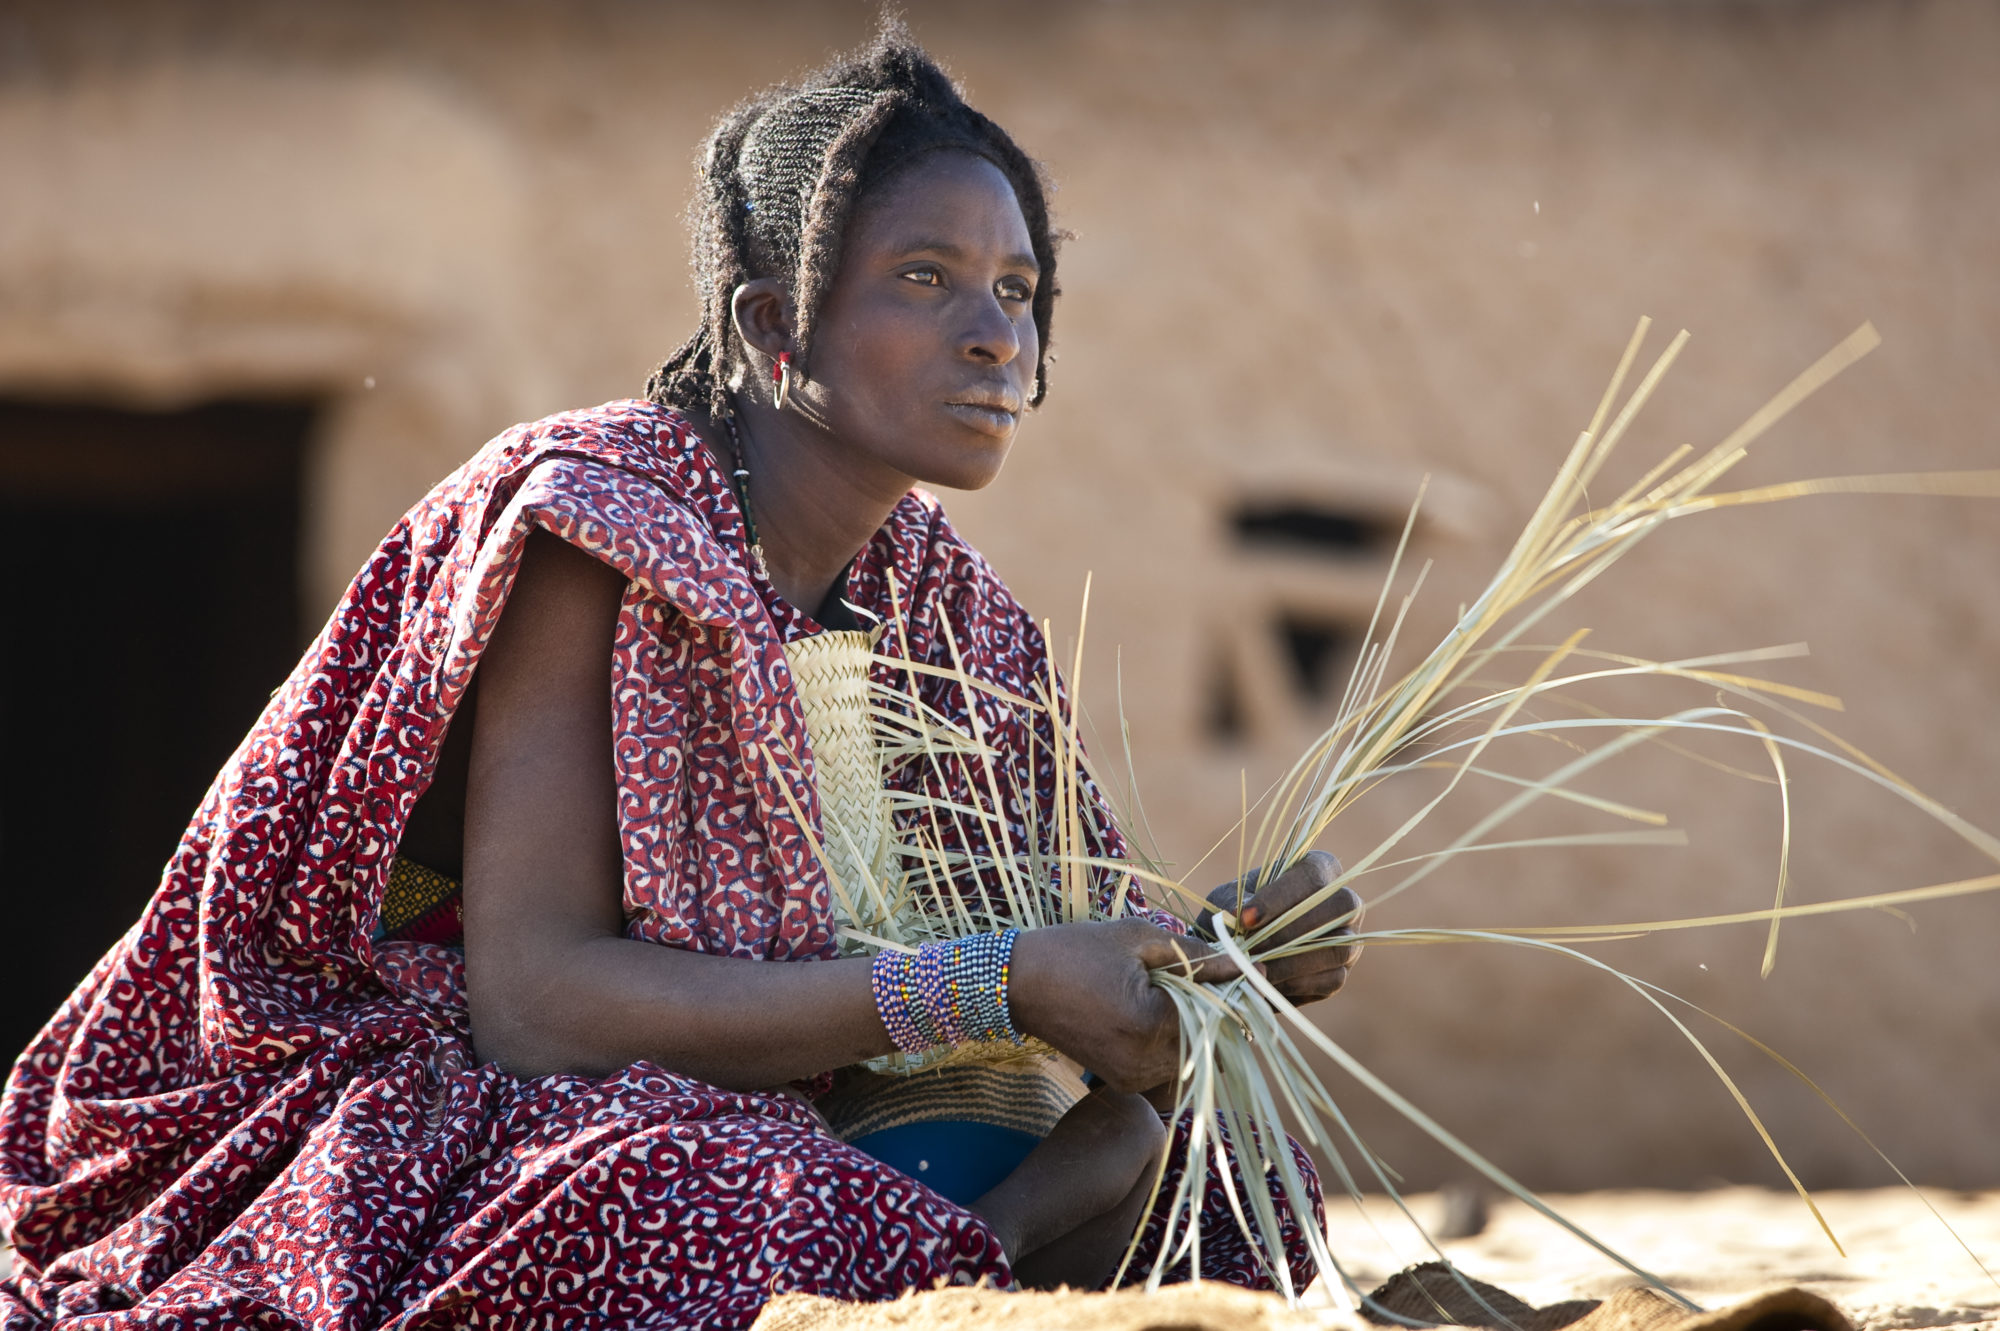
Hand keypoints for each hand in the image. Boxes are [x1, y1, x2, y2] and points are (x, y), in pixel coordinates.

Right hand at [1007, 918, 1241, 1093]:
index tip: (1251, 970)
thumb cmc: (1075, 951)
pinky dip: (1174, 1040)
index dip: (1238, 991)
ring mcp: (1132, 1078)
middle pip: (1211, 1043)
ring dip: (1198, 1027)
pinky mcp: (1122, 1082)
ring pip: (1192, 1057)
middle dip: (1221, 1012)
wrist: (1018, 984)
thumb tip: (1245, 966)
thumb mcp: (1138, 939)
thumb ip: (1196, 956)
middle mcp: (1144, 1062)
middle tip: (1217, 978)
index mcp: (1149, 1024)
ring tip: (1181, 991)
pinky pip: (1167, 1065)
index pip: (1219, 1016)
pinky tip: (1161, 1010)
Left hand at [1206, 850, 1361, 1005]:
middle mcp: (1343, 901)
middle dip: (1293, 929)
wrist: (1238, 955)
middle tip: (1252, 947)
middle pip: (1342, 906)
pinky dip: (1295, 983)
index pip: (1311, 874)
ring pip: (1338, 947)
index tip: (1245, 918)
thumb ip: (1233, 903)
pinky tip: (1266, 983)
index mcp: (1317, 869)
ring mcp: (1348, 939)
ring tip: (1254, 968)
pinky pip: (1331, 979)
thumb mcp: (1227, 902)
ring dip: (1293, 961)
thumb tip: (1237, 917)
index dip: (1280, 897)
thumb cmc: (1236, 916)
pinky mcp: (1340, 973)